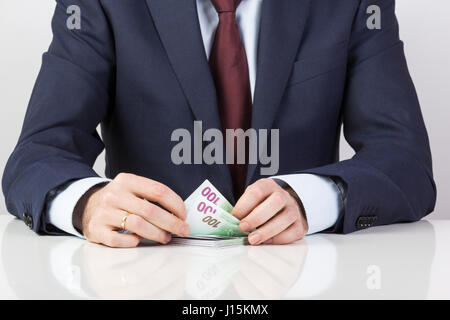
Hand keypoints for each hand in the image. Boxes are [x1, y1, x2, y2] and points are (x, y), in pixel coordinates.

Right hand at [75, 173, 189, 247]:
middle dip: (172, 223)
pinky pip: (120, 240)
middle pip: (151, 210)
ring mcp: (104, 212)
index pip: (158, 191)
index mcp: (127, 181)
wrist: (86, 206)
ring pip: (138, 225)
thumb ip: (152, 197)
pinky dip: (133, 242)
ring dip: (157, 234)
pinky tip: (138, 240)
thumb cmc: (118, 200)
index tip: (183, 215)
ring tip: (165, 237)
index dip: (176, 205)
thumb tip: (179, 214)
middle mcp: (114, 195)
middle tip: (182, 230)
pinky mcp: (96, 229)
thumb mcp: (132, 189)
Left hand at [232, 178, 307, 244]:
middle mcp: (283, 196)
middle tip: (243, 227)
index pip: (257, 191)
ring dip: (267, 231)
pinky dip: (279, 239)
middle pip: (274, 203)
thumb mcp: (252, 200)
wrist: (285, 206)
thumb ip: (243, 209)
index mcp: (268, 186)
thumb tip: (229, 224)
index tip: (235, 217)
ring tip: (253, 239)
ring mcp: (293, 209)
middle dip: (256, 217)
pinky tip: (267, 242)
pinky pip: (293, 232)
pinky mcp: (300, 224)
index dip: (244, 205)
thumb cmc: (263, 205)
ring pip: (285, 218)